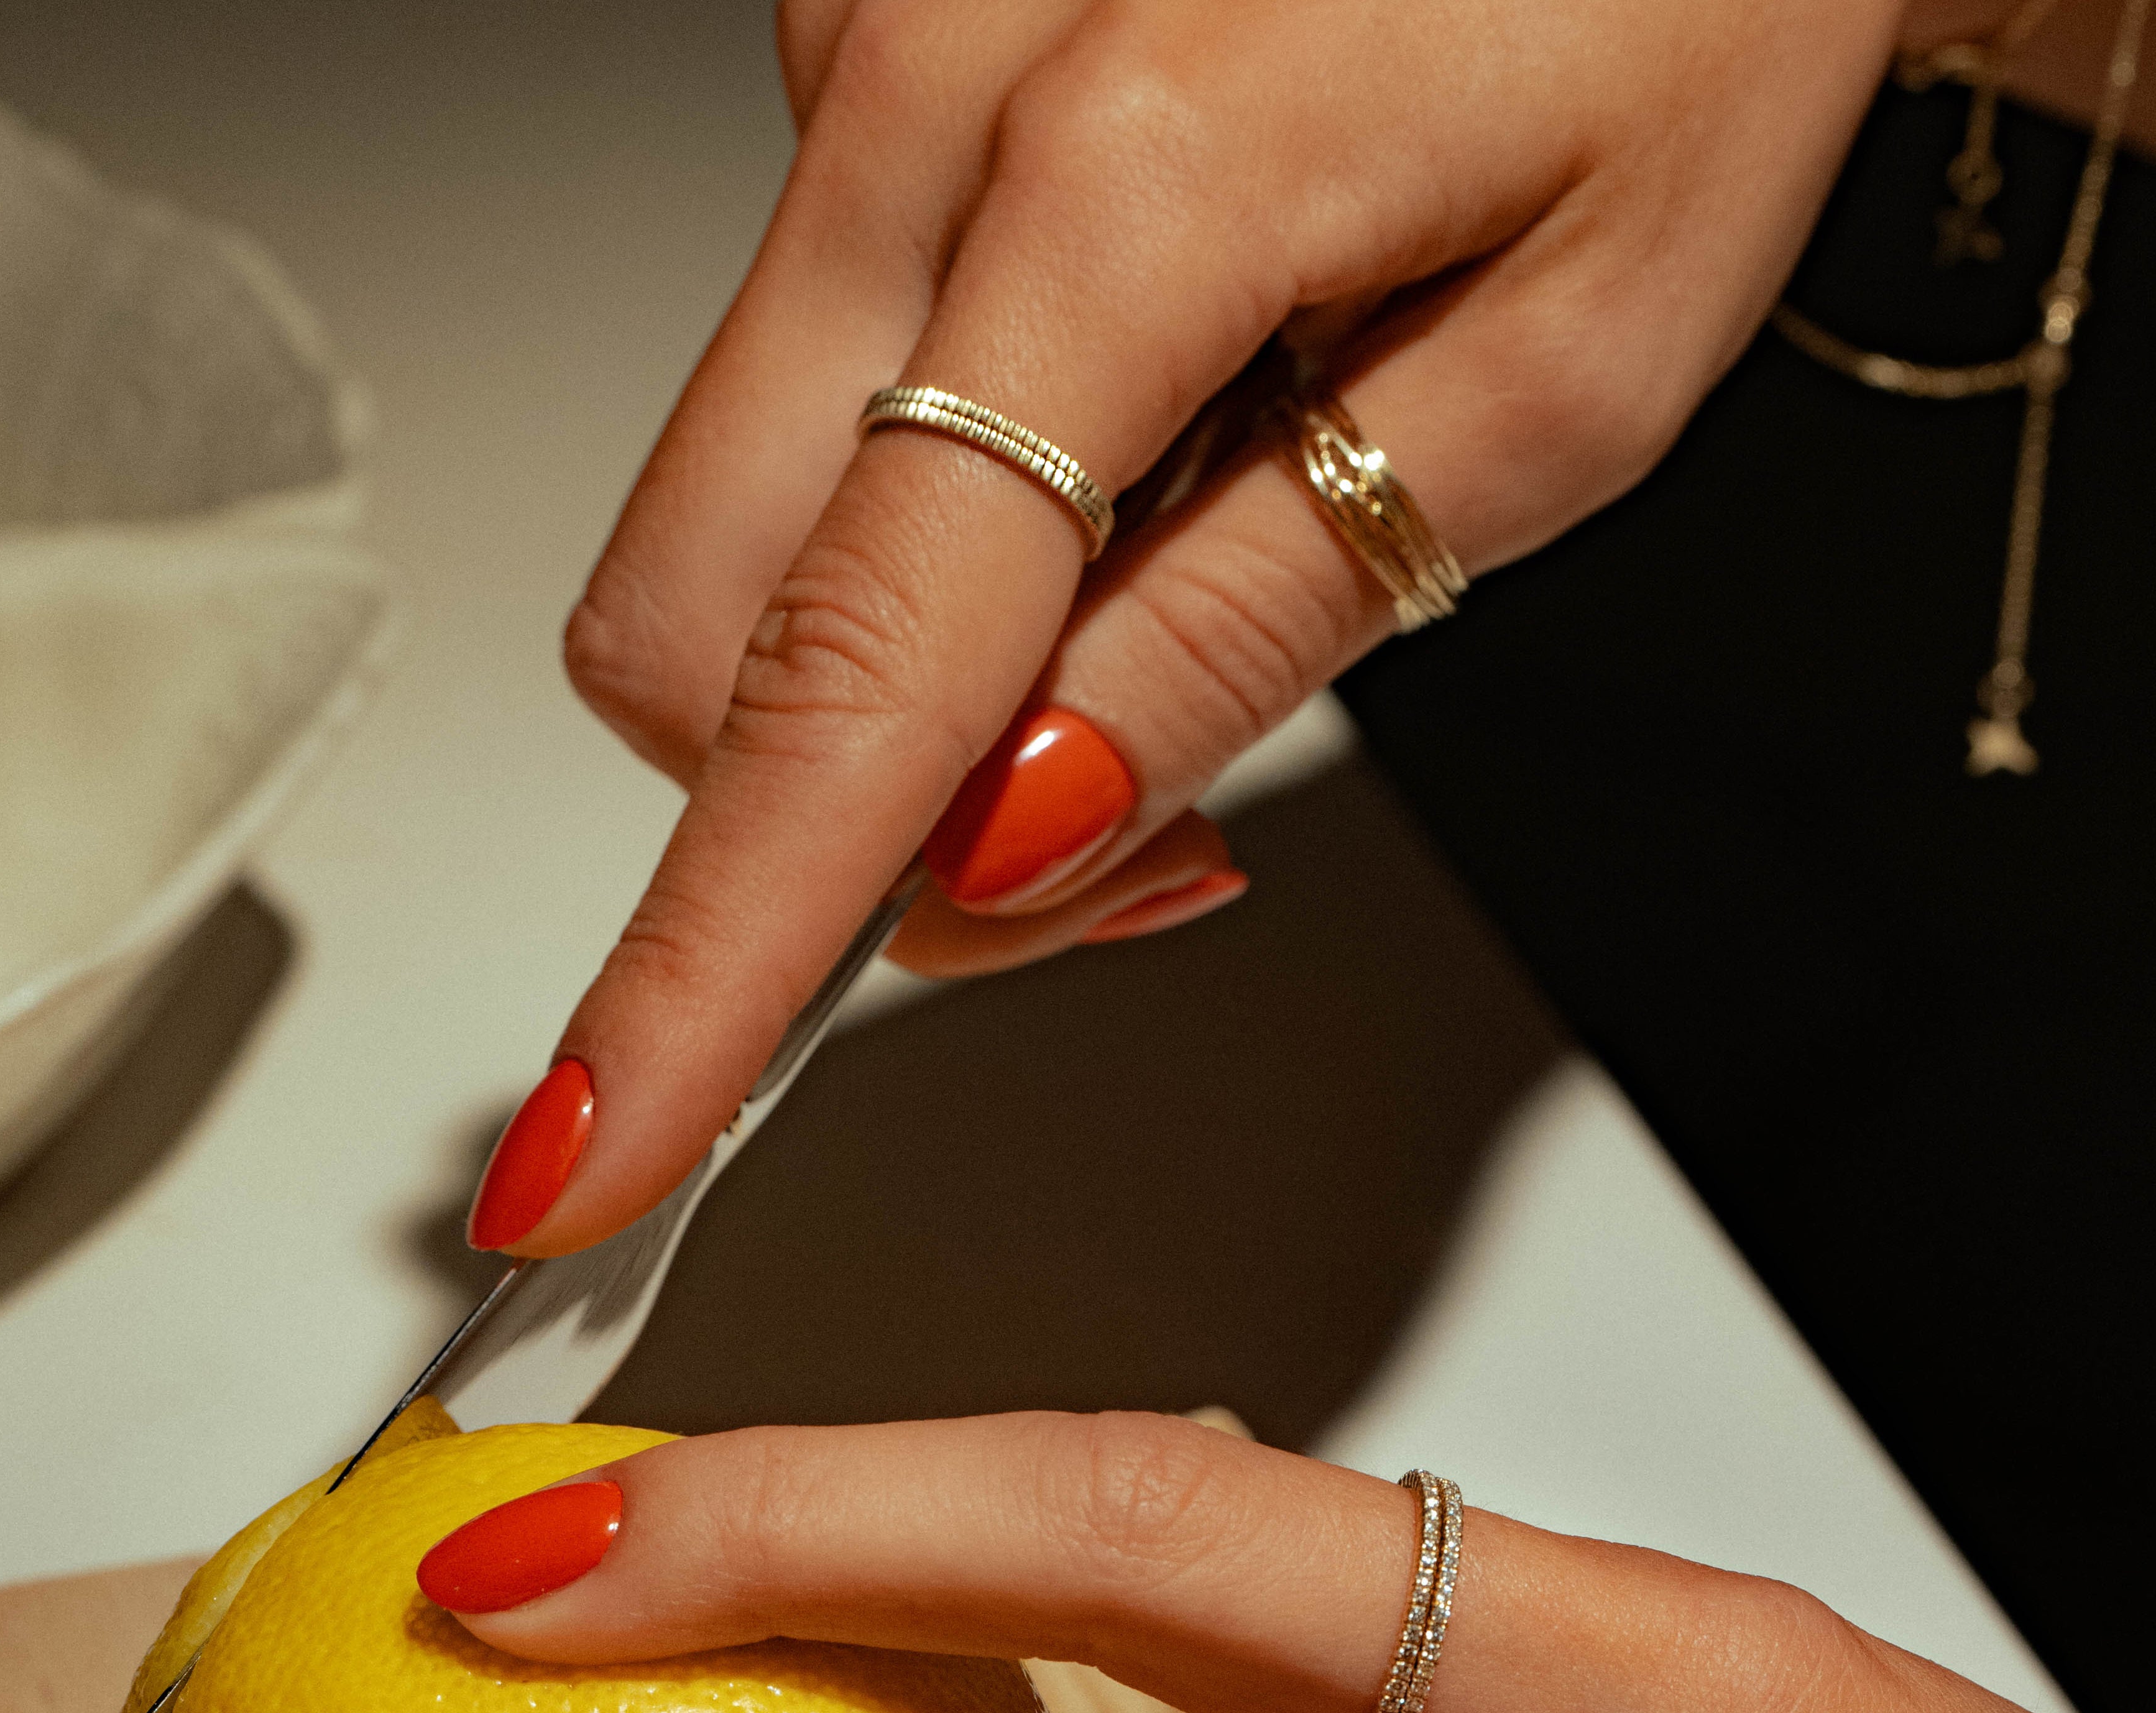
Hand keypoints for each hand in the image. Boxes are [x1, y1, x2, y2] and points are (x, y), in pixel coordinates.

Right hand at [476, 0, 1905, 1254]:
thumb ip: (1247, 619)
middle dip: (850, 811)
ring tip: (1195, 541)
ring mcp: (863, 39)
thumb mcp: (1563, 377)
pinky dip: (945, 469)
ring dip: (918, 641)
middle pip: (704, 623)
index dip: (705, 965)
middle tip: (1118, 817)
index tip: (592, 1157)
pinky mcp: (864, 27)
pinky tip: (1149, 392)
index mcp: (1120, 185)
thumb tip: (1009, 833)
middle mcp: (921, 87)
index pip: (841, 681)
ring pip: (747, 507)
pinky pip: (819, 360)